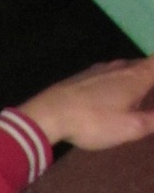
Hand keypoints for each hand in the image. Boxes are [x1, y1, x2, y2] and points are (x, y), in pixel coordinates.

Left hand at [17, 55, 153, 150]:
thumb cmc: (94, 121)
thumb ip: (153, 120)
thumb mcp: (130, 128)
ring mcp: (99, 70)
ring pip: (124, 68)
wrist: (49, 113)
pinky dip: (114, 82)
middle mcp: (121, 67)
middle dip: (150, 75)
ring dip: (131, 78)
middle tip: (147, 91)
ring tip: (133, 94)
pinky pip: (106, 75)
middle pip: (143, 64)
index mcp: (137, 76)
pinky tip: (106, 95)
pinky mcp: (81, 77)